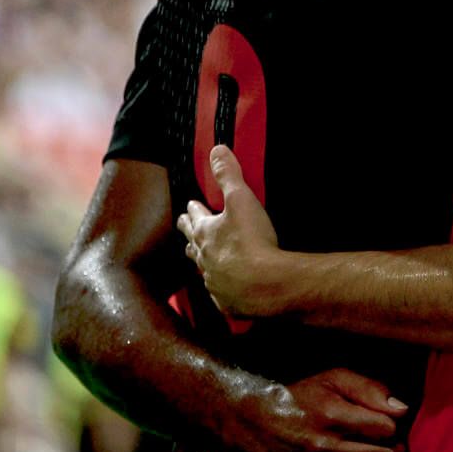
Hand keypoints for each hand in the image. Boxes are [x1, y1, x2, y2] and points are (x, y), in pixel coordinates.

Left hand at [178, 146, 286, 319]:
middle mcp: (204, 259)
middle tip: (187, 229)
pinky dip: (222, 286)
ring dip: (203, 261)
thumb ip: (228, 174)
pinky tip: (227, 287)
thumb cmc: (251, 241)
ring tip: (202, 259)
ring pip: (203, 269)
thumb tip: (216, 150)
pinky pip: (220, 292)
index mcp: (205, 233)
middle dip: (190, 234)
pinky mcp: (227, 301)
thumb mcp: (241, 199)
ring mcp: (214, 282)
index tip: (191, 205)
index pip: (194, 217)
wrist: (265, 286)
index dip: (193, 209)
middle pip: (193, 244)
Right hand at [226, 369, 405, 451]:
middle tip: (394, 442)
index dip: (393, 423)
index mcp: (332, 414)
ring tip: (374, 448)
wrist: (250, 421)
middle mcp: (324, 445)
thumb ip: (369, 389)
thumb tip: (401, 408)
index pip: (385, 427)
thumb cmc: (298, 395)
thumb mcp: (332, 378)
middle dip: (391, 448)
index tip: (390, 420)